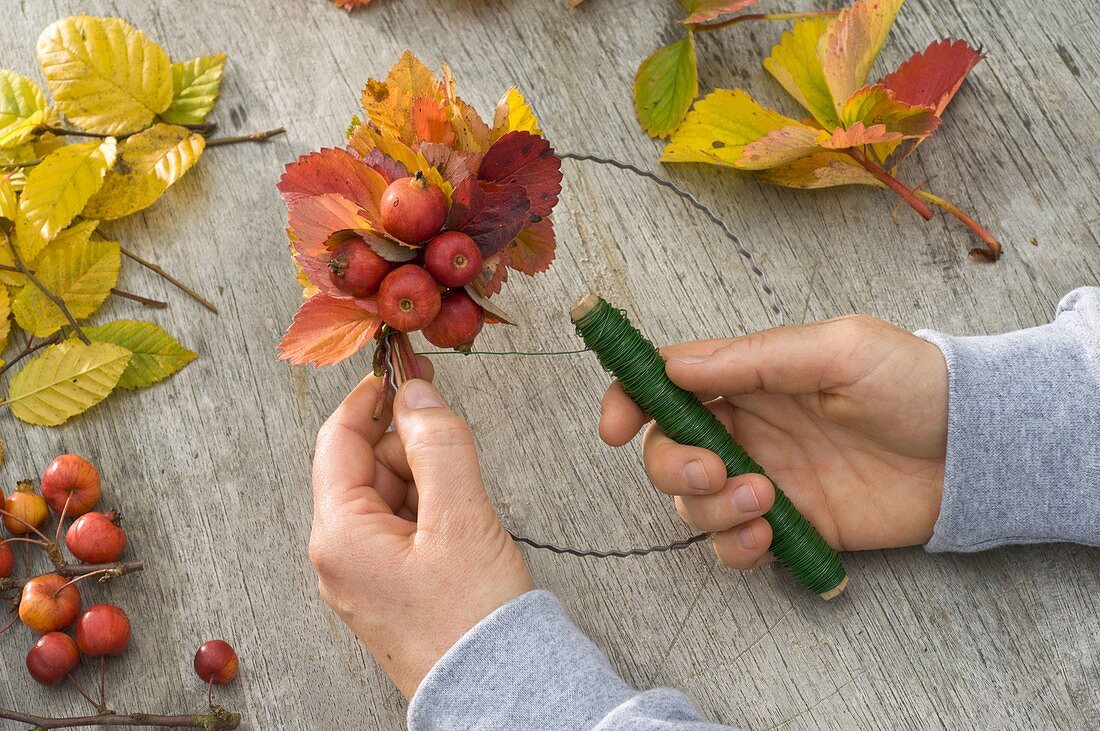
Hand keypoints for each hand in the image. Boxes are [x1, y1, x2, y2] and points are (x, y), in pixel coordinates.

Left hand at [309, 363, 532, 697]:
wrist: (497, 693)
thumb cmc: (473, 621)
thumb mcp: (461, 517)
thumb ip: (439, 443)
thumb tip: (417, 392)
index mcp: (340, 534)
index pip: (338, 440)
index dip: (371, 398)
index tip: (403, 370)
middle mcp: (340, 554)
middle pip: (364, 465)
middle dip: (409, 441)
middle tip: (454, 436)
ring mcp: (363, 572)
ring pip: (387, 493)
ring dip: (424, 474)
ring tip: (467, 498)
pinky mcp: (389, 585)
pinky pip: (401, 524)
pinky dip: (430, 505)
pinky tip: (461, 518)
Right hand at [600, 315, 947, 569]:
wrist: (971, 450)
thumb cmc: (912, 382)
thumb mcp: (837, 349)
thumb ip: (755, 357)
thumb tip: (676, 364)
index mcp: (747, 377)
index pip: (665, 385)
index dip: (627, 401)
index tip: (614, 426)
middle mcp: (744, 428)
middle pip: (666, 451)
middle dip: (674, 464)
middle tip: (719, 469)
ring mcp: (762, 478)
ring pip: (691, 502)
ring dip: (711, 507)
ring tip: (766, 500)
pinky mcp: (787, 525)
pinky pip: (731, 545)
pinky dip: (734, 547)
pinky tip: (767, 535)